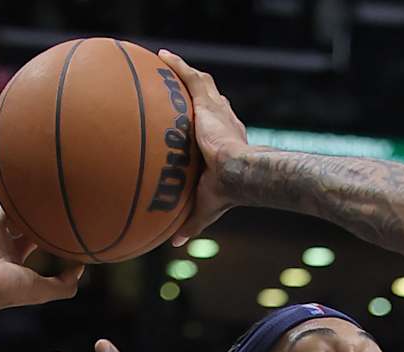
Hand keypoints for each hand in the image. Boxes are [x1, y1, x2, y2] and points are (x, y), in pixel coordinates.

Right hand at [0, 152, 82, 311]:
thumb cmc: (8, 290)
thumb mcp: (45, 288)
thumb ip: (65, 282)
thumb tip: (82, 267)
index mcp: (9, 250)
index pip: (24, 229)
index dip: (37, 218)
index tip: (54, 206)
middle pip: (4, 206)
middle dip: (12, 192)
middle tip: (27, 173)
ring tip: (2, 154)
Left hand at [157, 50, 250, 246]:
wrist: (240, 173)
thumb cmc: (227, 192)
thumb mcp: (203, 208)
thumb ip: (189, 223)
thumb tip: (173, 244)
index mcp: (223, 146)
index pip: (213, 130)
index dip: (204, 126)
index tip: (192, 127)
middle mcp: (223, 124)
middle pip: (209, 104)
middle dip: (198, 97)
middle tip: (179, 93)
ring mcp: (218, 111)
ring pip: (201, 87)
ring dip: (186, 75)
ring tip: (167, 64)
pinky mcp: (211, 103)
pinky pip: (191, 77)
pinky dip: (178, 65)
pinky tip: (162, 55)